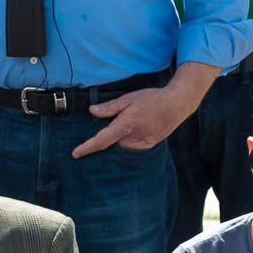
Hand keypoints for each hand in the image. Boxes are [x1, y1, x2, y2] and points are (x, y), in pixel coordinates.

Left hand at [72, 84, 188, 157]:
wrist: (176, 104)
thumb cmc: (152, 99)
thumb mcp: (128, 99)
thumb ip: (109, 107)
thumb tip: (92, 111)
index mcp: (126, 126)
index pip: (101, 141)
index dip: (87, 148)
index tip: (75, 153)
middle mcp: (134, 139)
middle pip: (112, 141)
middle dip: (110, 132)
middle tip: (121, 117)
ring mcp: (142, 144)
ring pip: (122, 143)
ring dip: (120, 134)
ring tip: (134, 119)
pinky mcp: (149, 146)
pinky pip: (132, 144)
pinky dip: (129, 137)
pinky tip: (139, 126)